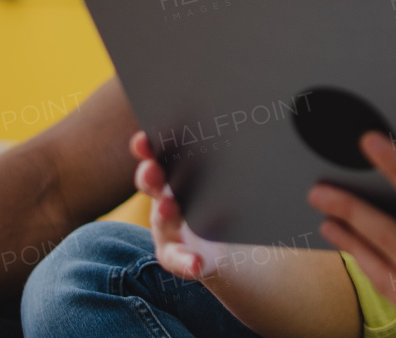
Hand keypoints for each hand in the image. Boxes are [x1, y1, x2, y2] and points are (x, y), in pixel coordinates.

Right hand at [129, 131, 229, 280]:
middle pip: (152, 184)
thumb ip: (226, 158)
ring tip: (170, 208)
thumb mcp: (220, 178)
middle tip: (153, 169)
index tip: (144, 138)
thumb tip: (251, 131)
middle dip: (150, 175)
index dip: (147, 147)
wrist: (223, 245)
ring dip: (164, 213)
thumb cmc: (219, 200)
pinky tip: (197, 264)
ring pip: (161, 221)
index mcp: (175, 174)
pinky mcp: (177, 257)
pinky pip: (179, 260)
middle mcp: (164, 199)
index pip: (156, 156)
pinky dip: (187, 262)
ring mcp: (167, 230)